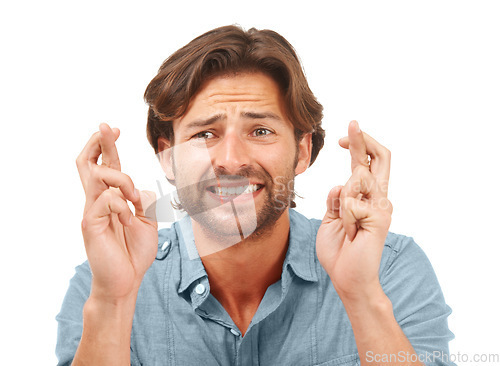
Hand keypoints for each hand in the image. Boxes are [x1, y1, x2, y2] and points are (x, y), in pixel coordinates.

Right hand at [76, 123, 157, 301]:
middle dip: (98, 142)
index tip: (115, 129)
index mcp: (112, 200)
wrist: (126, 281)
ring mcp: (92, 212)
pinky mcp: (90, 223)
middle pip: (88, 163)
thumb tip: (140, 188)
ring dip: (122, 180)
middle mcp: (98, 201)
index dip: (108, 146)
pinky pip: (105, 199)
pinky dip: (122, 205)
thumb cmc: (134, 253)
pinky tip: (129, 221)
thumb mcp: (147, 222)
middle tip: (106, 127)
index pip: (106, 166)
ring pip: (98, 176)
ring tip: (135, 199)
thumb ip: (143, 202)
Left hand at [316, 120, 392, 303]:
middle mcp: (378, 198)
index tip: (342, 138)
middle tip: (352, 123)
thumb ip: (335, 200)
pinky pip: (350, 202)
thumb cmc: (339, 251)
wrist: (347, 278)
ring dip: (342, 201)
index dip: (358, 147)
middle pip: (379, 158)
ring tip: (347, 227)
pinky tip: (351, 234)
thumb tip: (338, 184)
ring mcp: (381, 207)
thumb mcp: (331, 219)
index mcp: (366, 197)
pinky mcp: (380, 217)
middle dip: (363, 140)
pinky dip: (342, 218)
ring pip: (357, 178)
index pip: (366, 164)